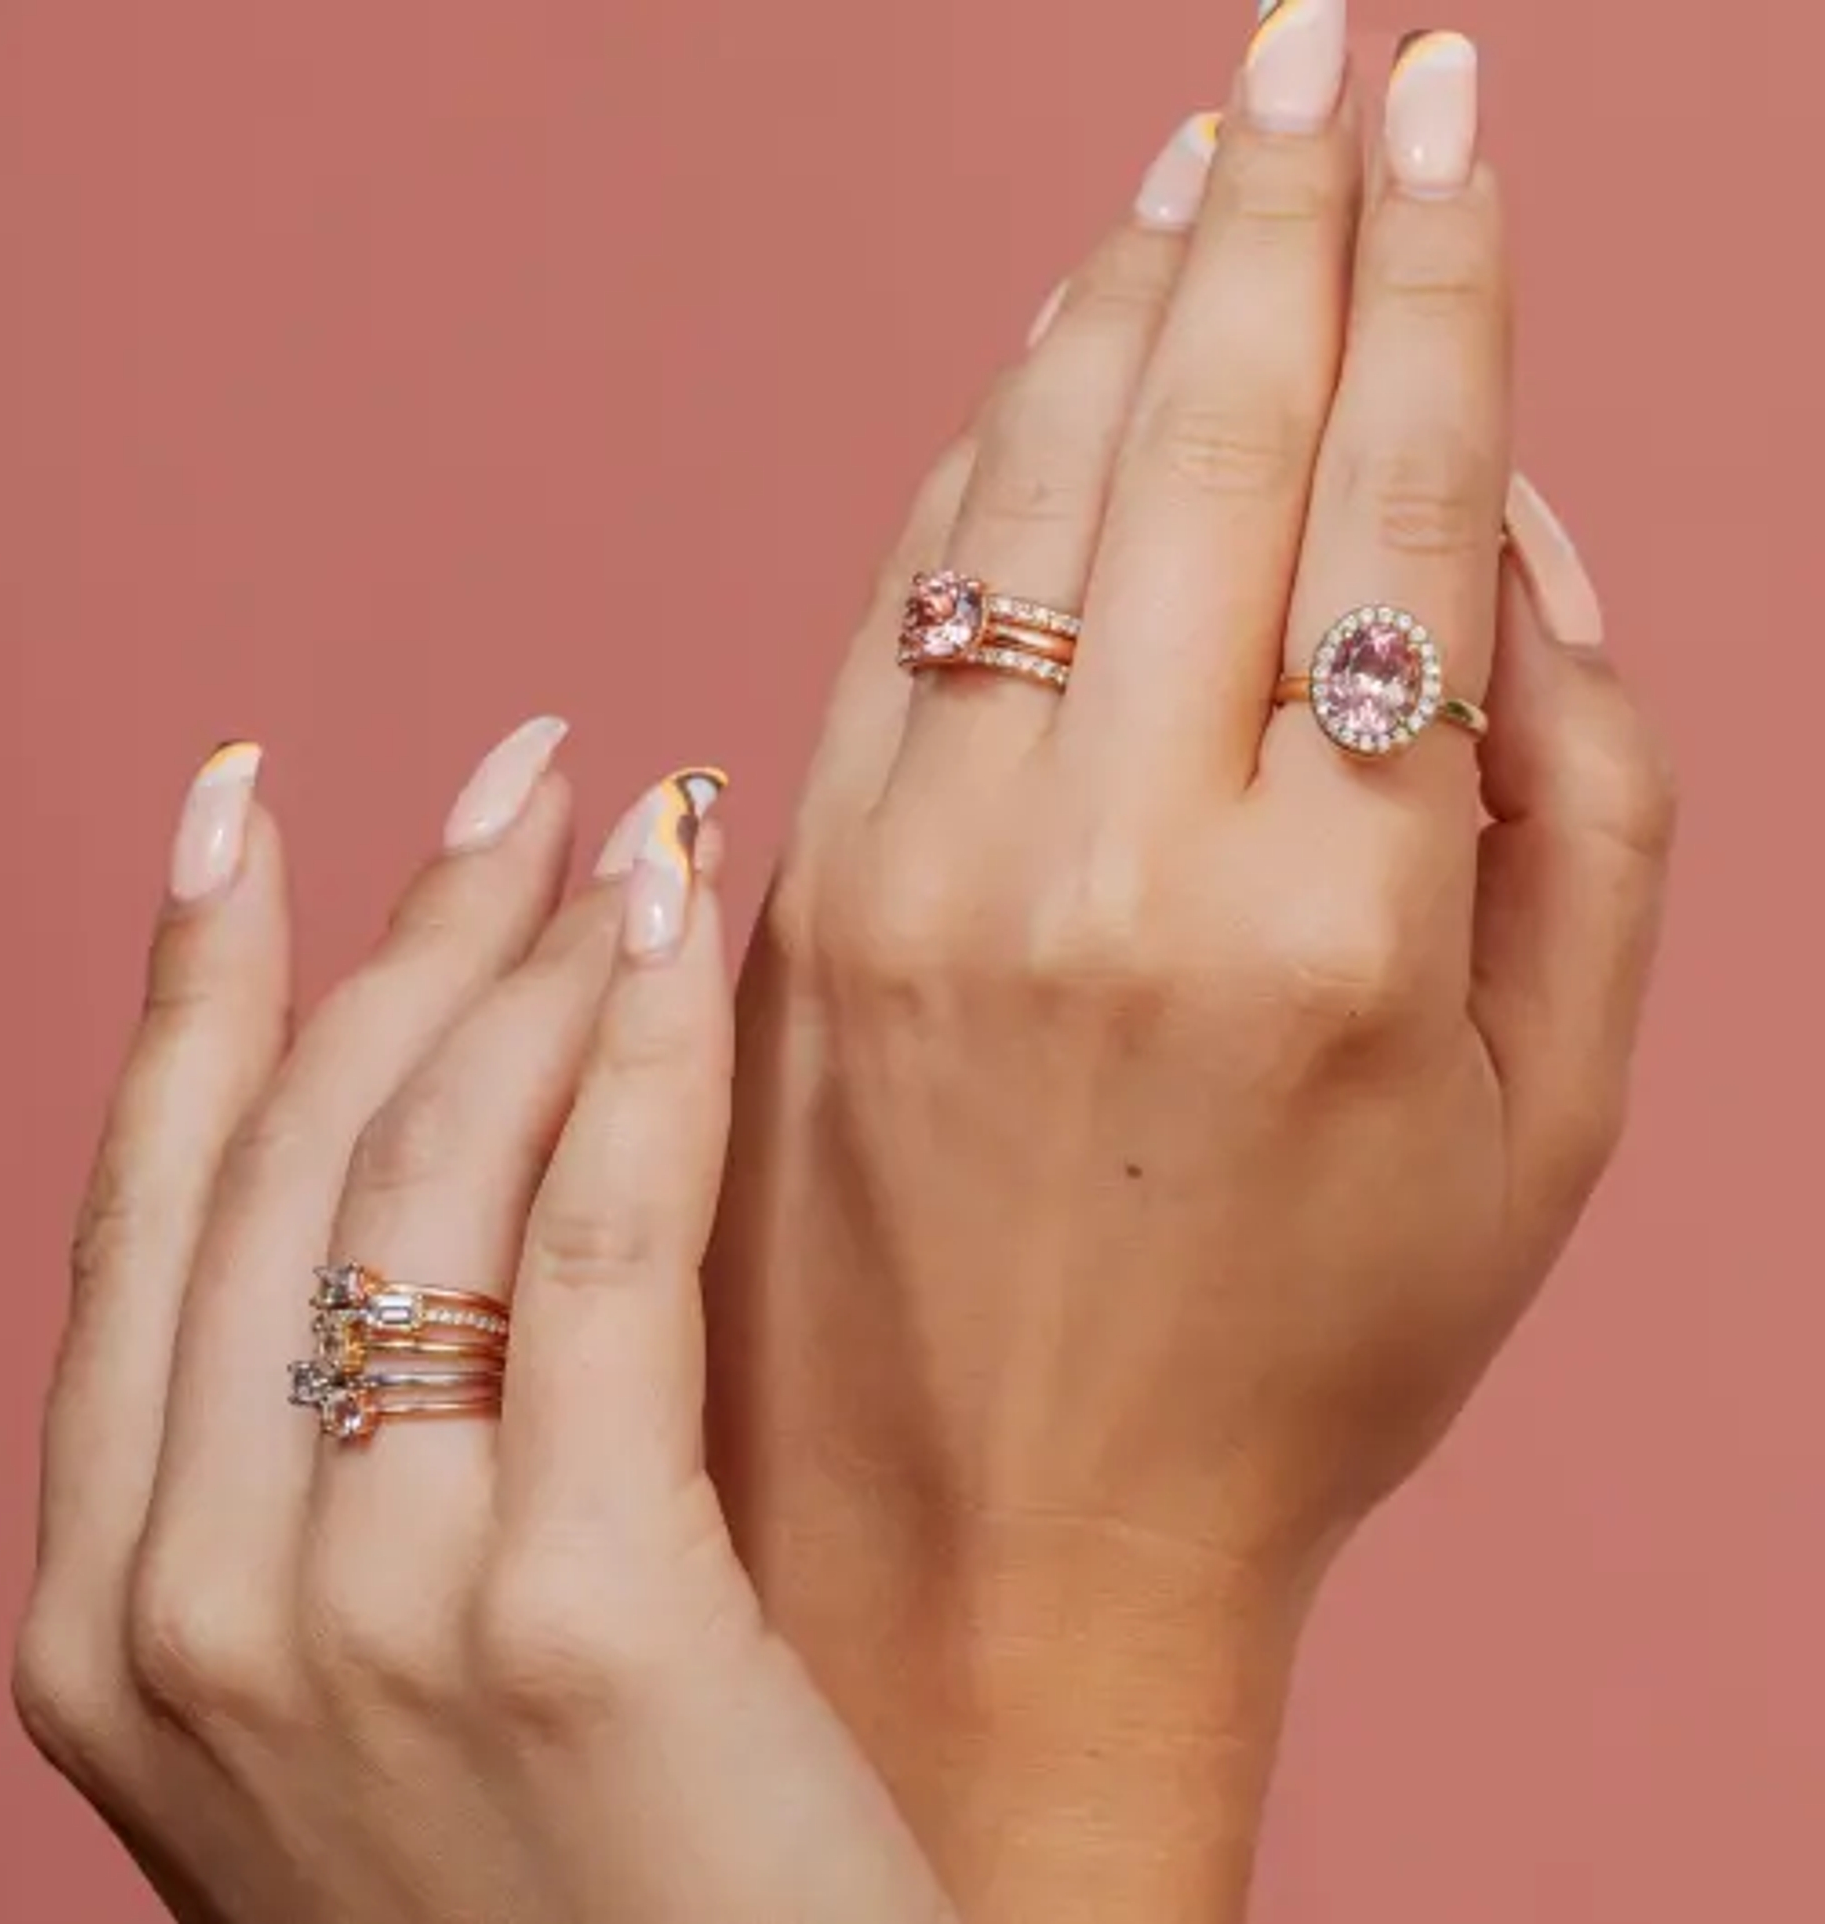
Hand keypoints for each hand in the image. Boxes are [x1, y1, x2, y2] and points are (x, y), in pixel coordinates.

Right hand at [15, 730, 949, 1923]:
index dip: (191, 985)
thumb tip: (427, 1180)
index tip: (242, 809)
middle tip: (512, 774)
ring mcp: (356, 1620)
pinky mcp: (569, 1615)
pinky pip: (597, 1243)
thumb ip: (350, 1469)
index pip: (144, 1216)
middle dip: (393, 924)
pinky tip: (683, 916)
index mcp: (117, 1625)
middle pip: (281, 1157)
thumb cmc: (593, 1897)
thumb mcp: (384, 1688)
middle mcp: (189, 1612)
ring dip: (527, 959)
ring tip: (630, 824)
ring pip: (427, 1170)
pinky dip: (637, 1052)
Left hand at [709, 11, 1674, 1918]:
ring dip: (1115, 304)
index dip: (1437, 266)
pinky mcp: (801, 900)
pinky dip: (978, 461)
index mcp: (1345, 920)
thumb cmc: (1302, 1354)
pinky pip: (895, 604)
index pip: (1400, 493)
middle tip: (1307, 49)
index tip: (1445, 103)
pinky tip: (1038, 374)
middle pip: (1203, 436)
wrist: (1001, 1536)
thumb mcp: (1549, 1125)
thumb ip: (1584, 801)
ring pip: (1026, 490)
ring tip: (1189, 175)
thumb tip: (1507, 529)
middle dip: (1273, 209)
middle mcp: (1117, 863)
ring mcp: (924, 872)